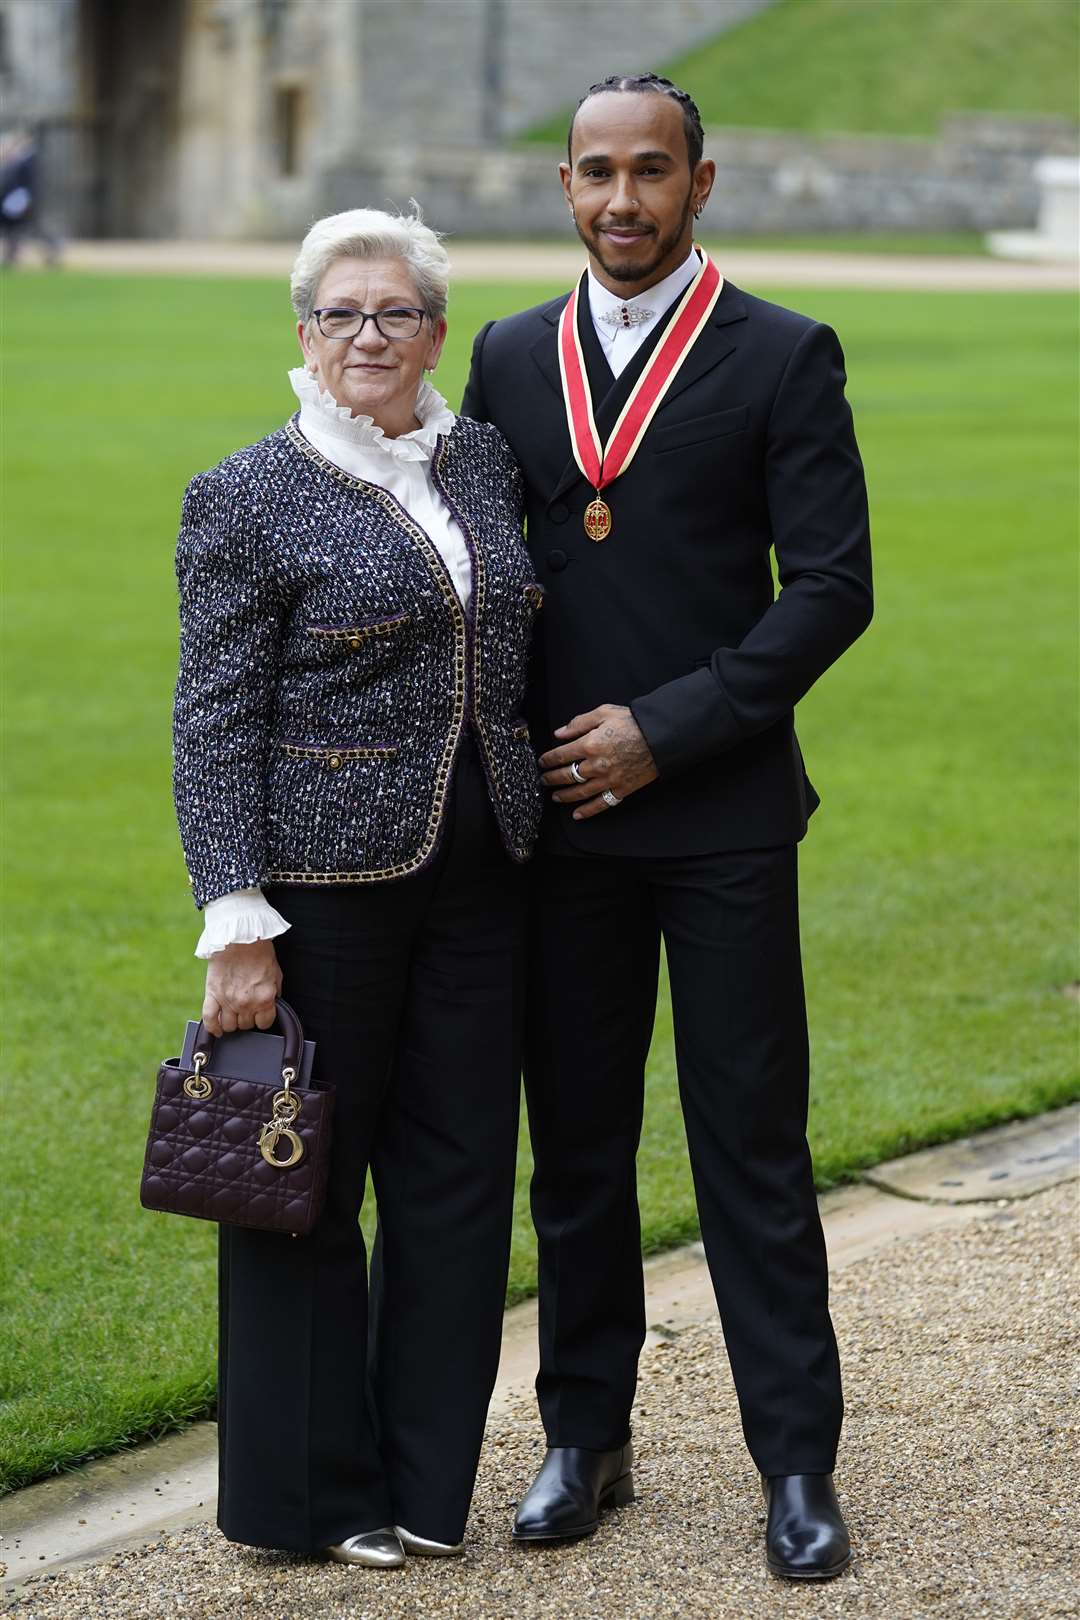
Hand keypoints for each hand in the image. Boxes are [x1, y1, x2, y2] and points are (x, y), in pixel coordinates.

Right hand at [203, 940, 281, 1034]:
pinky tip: (216, 1029)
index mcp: (264, 998)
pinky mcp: (212, 994)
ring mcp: (227, 1000)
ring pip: (229, 1025)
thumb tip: (272, 1005)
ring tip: (233, 1014)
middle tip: (247, 1008)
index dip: (263, 1019)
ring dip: (231, 1022)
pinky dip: (212, 1027)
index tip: (260, 1014)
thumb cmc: (259, 953)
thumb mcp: (276, 974)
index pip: (264, 1024)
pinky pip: (209, 1019)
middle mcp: (246, 1003)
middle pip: (246, 1025)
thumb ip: (274, 993)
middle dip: (248, 1018)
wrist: (240, 938)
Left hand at [539, 703, 657, 819]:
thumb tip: (559, 733)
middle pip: (567, 775)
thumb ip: (579, 723)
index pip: (561, 755)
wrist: (661, 737)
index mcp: (589, 744)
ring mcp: (608, 779)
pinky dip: (588, 811)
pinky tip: (577, 815)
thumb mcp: (604, 712)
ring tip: (555, 797)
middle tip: (544, 780)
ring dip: (564, 796)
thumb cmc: (633, 722)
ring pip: (580, 792)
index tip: (542, 762)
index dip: (548, 760)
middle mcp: (596, 765)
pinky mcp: (621, 789)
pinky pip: (601, 803)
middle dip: (552, 779)